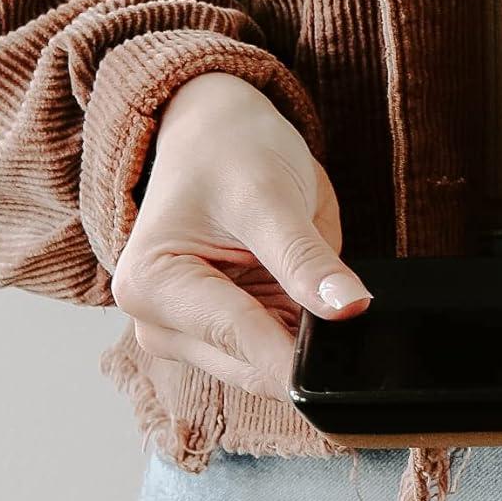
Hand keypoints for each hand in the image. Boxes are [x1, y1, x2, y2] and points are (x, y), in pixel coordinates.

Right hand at [108, 71, 372, 401]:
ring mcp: (191, 333)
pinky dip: (304, 332)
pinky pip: (278, 351)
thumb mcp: (271, 196)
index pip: (240, 339)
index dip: (300, 355)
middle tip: (349, 309)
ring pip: (270, 367)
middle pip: (253, 365)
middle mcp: (160, 322)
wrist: (219, 133)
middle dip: (306, 346)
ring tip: (324, 287)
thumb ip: (306, 259)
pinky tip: (315, 298)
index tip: (350, 363)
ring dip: (307, 338)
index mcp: (152, 287)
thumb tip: (349, 308)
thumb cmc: (230, 152)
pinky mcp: (224, 334)